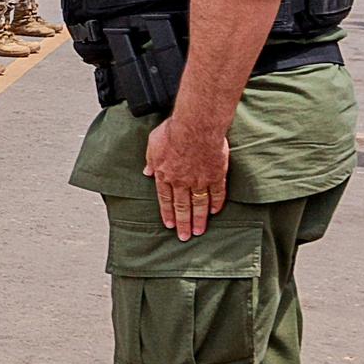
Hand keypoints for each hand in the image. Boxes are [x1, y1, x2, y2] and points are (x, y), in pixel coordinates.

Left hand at [143, 113, 230, 240]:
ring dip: (199, 219)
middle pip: (182, 207)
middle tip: (184, 237)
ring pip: (199, 204)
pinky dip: (216, 203)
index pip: (165, 199)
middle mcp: (181, 182)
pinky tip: (215, 212)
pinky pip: (217, 193)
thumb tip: (146, 172)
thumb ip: (150, 160)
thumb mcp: (153, 144)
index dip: (167, 213)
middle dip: (183, 223)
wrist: (195, 126)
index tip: (170, 225)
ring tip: (199, 231)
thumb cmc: (173, 131)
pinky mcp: (216, 175)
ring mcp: (200, 180)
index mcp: (165, 175)